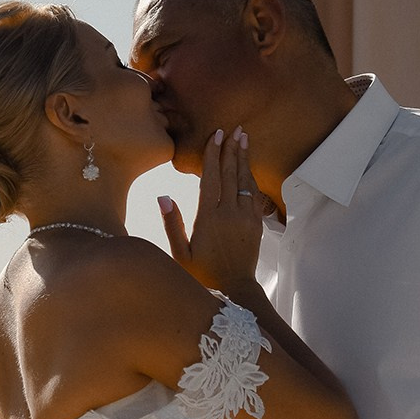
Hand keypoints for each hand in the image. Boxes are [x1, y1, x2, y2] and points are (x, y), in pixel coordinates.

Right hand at [159, 126, 265, 292]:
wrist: (235, 289)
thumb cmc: (202, 273)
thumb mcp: (179, 253)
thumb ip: (172, 223)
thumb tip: (163, 196)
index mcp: (208, 218)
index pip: (211, 178)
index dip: (213, 155)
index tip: (216, 136)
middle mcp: (229, 213)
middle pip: (231, 174)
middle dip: (231, 150)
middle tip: (233, 130)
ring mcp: (245, 217)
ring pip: (245, 181)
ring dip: (244, 158)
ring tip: (244, 138)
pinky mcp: (256, 223)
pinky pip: (254, 194)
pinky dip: (251, 177)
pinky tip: (248, 166)